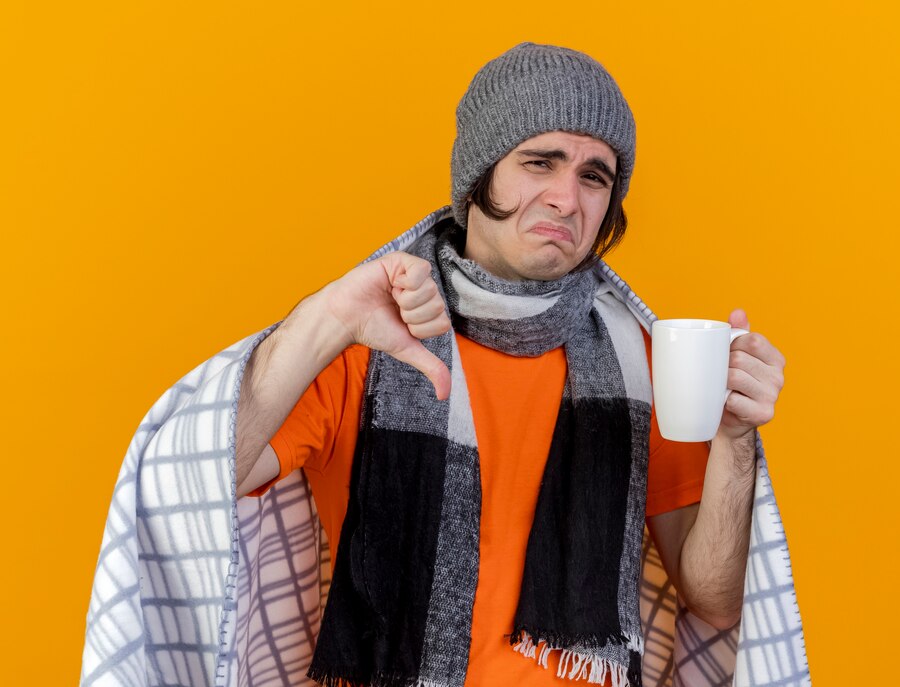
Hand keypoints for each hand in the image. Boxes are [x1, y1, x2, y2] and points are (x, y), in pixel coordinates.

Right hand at [323, 252, 451, 399]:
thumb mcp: (406, 349)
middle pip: (438, 307)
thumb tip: (444, 395)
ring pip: (430, 291)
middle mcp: (426, 291)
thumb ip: (430, 367)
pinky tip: (392, 284)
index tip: (402, 325)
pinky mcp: (403, 261)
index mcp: (429, 309)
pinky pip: (422, 270)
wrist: (346, 317)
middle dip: (412, 316)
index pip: (443, 322)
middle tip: (393, 310)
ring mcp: (415, 274)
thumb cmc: (373, 330)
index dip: (420, 329)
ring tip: (390, 297)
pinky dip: (406, 282)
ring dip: (406, 301)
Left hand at [717, 309, 786, 442]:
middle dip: (723, 365)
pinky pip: (733, 399)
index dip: (732, 344)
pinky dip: (723, 400)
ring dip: (720, 382)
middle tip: (720, 374)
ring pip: (734, 377)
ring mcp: (772, 396)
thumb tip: (738, 312)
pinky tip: (726, 402)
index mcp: (776, 359)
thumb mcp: (738, 356)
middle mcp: (778, 377)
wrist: (731, 421)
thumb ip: (739, 332)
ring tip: (722, 387)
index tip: (726, 353)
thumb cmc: (733, 384)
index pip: (752, 340)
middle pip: (739, 358)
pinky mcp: (763, 413)